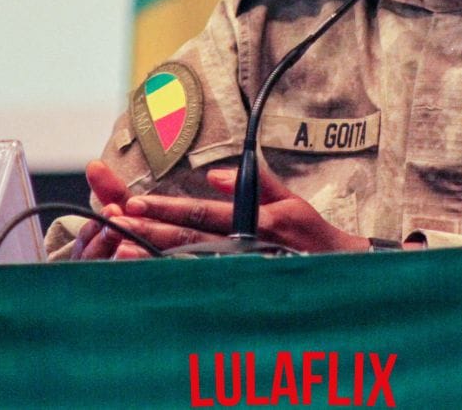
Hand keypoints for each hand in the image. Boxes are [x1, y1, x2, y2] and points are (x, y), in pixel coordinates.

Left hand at [70, 160, 368, 259]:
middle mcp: (246, 246)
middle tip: (117, 223)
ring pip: (191, 265)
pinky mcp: (245, 287)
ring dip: (154, 259)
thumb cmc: (313, 236)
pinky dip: (176, 279)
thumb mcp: (289, 202)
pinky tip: (151, 276)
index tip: (135, 204)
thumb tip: (215, 174)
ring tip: (120, 254)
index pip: (201, 214)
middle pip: (188, 240)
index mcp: (254, 221)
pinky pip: (205, 285)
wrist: (343, 273)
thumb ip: (255, 182)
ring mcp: (244, 271)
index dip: (166, 209)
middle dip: (150, 231)